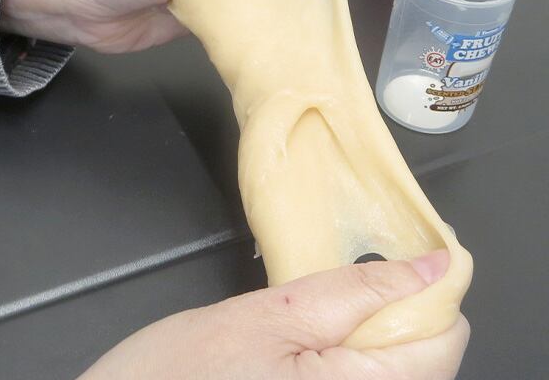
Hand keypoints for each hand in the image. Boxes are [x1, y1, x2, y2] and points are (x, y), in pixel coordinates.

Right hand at [78, 250, 468, 379]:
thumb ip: (356, 290)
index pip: (443, 343)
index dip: (431, 291)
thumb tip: (431, 265)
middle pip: (428, 362)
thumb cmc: (180, 370)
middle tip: (349, 286)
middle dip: (401, 310)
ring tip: (330, 312)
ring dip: (381, 330)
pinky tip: (324, 340)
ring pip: (401, 374)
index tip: (408, 257)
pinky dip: (362, 353)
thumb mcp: (270, 314)